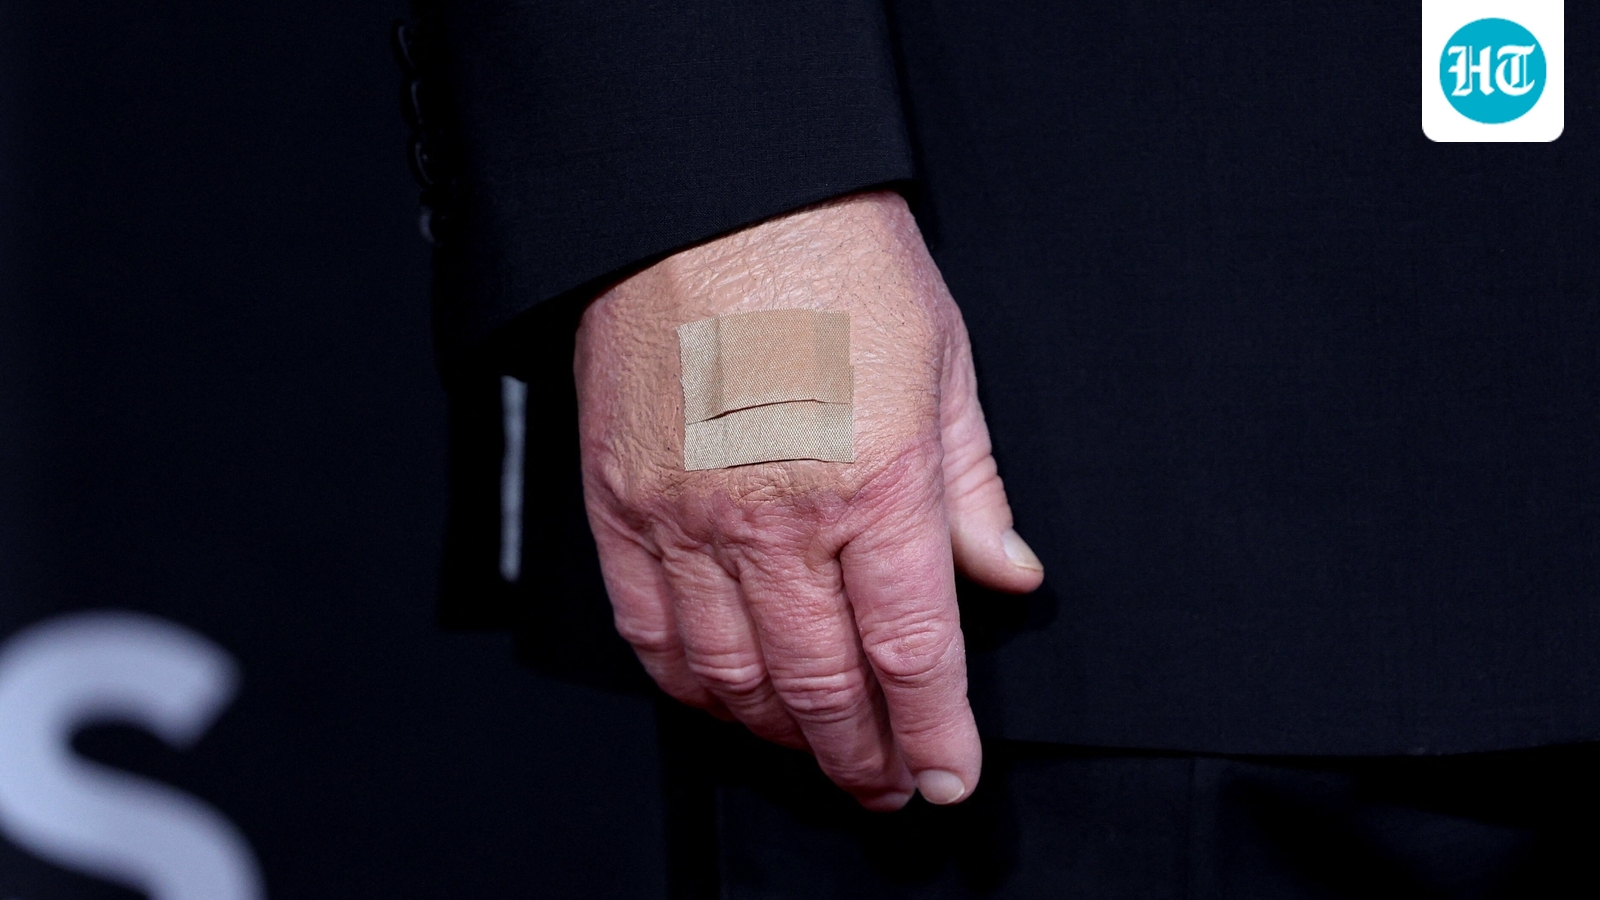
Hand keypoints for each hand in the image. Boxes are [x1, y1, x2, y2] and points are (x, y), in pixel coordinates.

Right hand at [574, 191, 1042, 809]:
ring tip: (818, 748)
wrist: (709, 194)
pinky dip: (691, 687)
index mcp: (875, 481)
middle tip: (889, 784)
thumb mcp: (943, 360)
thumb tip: (1006, 571)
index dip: (936, 735)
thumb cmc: (832, 256)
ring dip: (783, 736)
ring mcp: (688, 518)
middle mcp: (777, 517)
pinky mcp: (621, 506)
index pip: (913, 655)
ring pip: (734, 680)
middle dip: (865, 758)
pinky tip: (726, 698)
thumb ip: (972, 484)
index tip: (951, 777)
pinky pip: (648, 634)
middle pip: (825, 689)